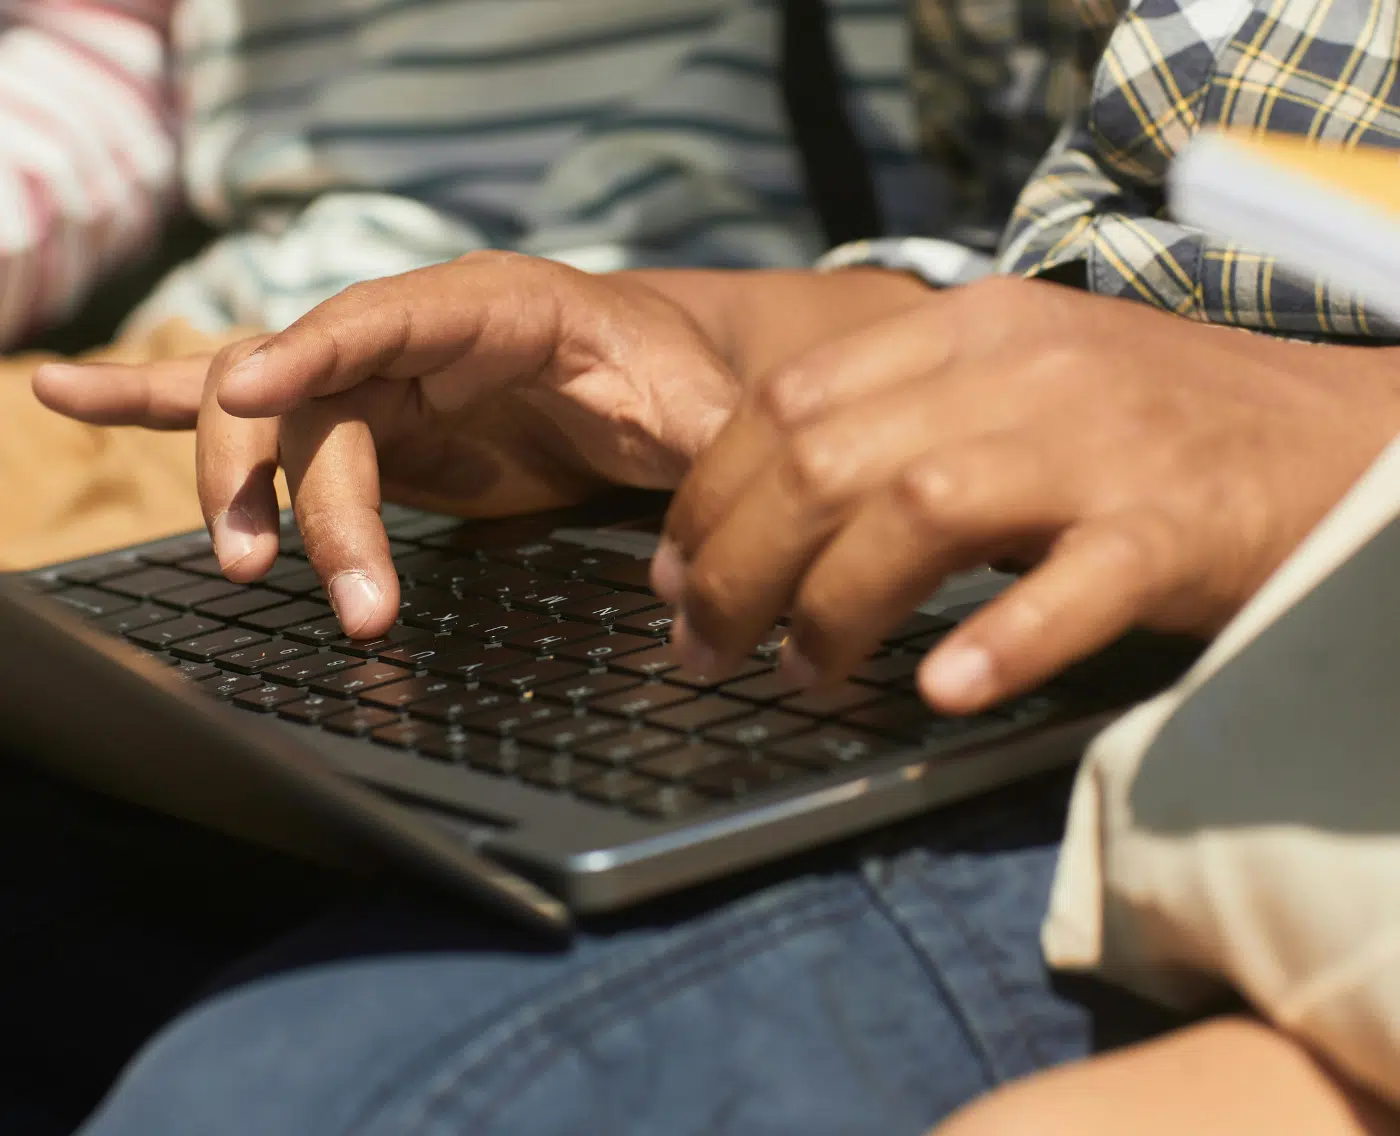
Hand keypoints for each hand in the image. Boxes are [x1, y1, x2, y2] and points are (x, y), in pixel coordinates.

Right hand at [34, 256, 927, 637]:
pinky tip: (68, 395)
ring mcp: (382, 378)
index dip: (317, 346)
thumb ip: (700, 452)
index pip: (392, 314)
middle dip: (303, 490)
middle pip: (317, 393)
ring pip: (272, 415)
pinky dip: (156, 404)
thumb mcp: (700, 412)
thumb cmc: (674, 382)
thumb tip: (706, 542)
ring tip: (247, 570)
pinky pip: (255, 411)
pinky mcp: (367, 427)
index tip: (248, 392)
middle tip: (336, 595)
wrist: (653, 380)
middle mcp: (420, 333)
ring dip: (243, 491)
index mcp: (500, 307)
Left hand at [654, 277, 1399, 713]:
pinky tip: (943, 691)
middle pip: (825, 457)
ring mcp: (1098, 444)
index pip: (786, 399)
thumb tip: (757, 514)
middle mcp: (1019, 370)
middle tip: (704, 647)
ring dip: (834, 608)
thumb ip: (894, 425)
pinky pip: (1073, 583)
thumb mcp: (1013, 384)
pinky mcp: (1171, 524)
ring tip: (800, 676)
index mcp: (966, 328)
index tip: (673, 573)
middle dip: (735, 564)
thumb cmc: (1149, 422)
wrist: (1330, 431)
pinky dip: (999, 639)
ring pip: (919, 510)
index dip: (706, 495)